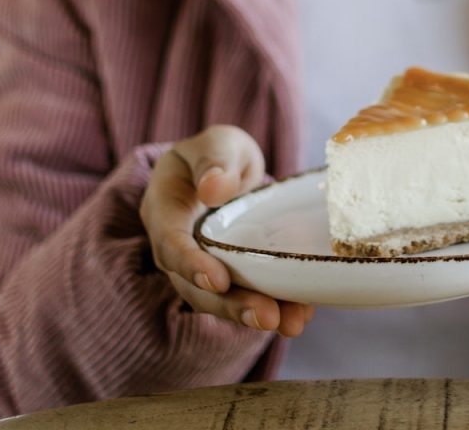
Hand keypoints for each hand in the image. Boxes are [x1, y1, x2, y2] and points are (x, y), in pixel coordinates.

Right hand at [140, 125, 314, 335]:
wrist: (228, 172)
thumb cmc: (217, 155)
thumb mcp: (218, 144)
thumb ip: (214, 161)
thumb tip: (213, 189)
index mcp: (165, 211)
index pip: (170, 243)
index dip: (191, 265)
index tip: (218, 281)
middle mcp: (179, 249)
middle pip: (196, 286)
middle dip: (231, 305)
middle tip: (267, 318)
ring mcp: (204, 268)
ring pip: (222, 300)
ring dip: (255, 314)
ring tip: (291, 323)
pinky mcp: (232, 279)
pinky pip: (248, 297)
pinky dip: (277, 305)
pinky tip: (303, 312)